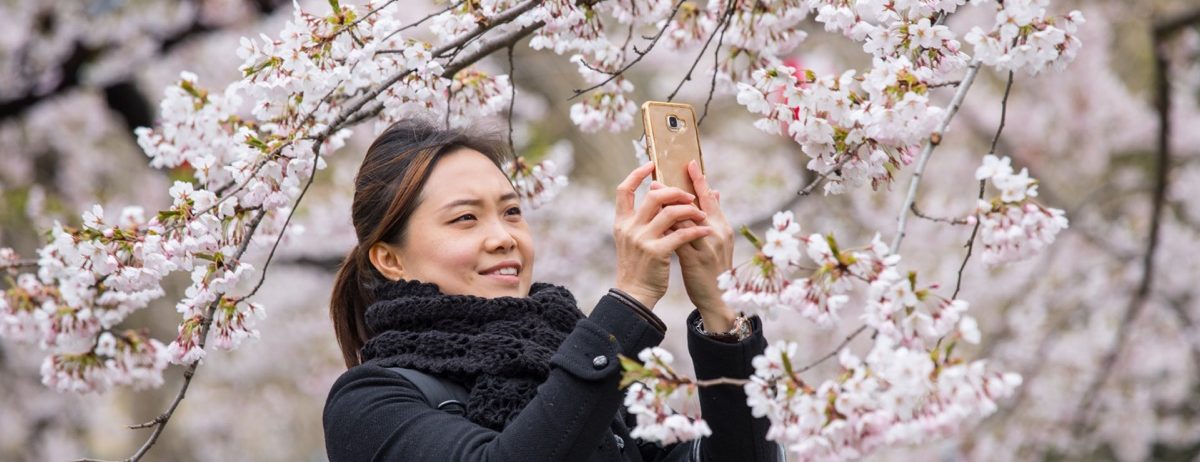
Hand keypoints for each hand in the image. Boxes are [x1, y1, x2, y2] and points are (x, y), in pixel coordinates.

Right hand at [613, 162, 712, 309]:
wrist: (634, 294)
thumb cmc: (638, 266)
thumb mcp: (632, 240)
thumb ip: (642, 220)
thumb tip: (656, 197)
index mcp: (622, 223)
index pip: (624, 190)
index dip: (636, 175)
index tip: (651, 166)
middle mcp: (630, 228)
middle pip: (653, 196)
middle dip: (675, 192)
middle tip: (690, 195)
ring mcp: (642, 240)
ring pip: (670, 212)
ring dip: (690, 210)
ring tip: (702, 214)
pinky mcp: (656, 252)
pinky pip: (681, 234)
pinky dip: (697, 230)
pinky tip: (706, 230)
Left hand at [658, 160, 736, 330]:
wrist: (718, 297)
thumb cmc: (714, 268)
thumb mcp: (718, 241)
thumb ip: (713, 216)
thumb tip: (713, 192)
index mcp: (722, 226)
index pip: (709, 198)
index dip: (699, 180)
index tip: (689, 163)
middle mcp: (717, 233)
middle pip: (694, 204)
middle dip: (674, 190)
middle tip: (656, 178)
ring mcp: (705, 246)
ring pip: (684, 219)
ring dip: (665, 205)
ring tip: (651, 193)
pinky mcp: (694, 260)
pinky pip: (677, 239)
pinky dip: (665, 227)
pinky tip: (652, 219)